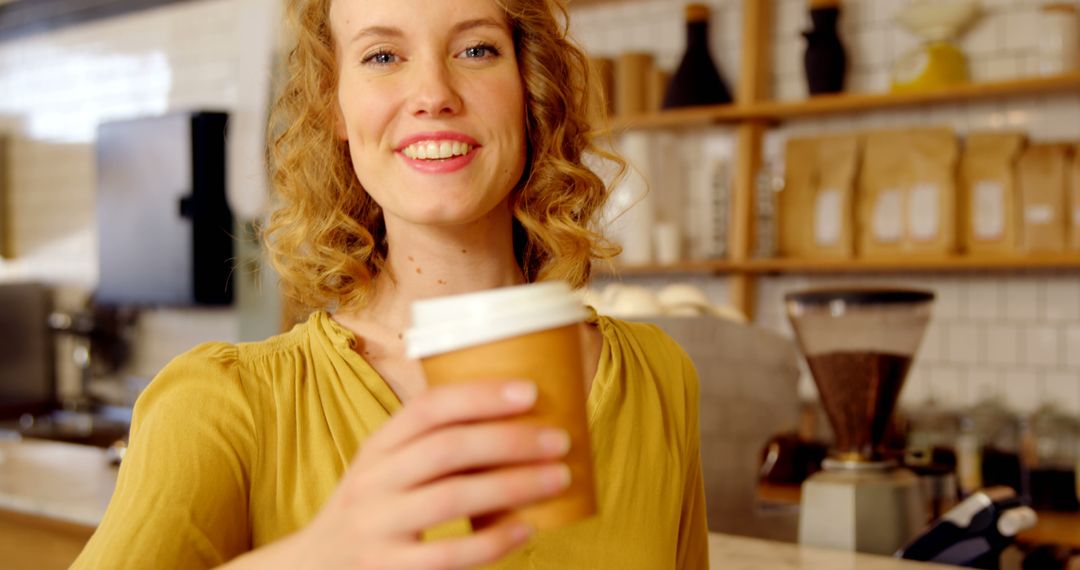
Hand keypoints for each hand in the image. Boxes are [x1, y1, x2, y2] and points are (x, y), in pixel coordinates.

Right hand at [287, 380, 570, 569]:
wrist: (316, 568)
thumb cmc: (375, 509)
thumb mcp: (386, 467)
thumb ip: (431, 445)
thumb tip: (516, 418)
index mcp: (378, 446)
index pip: (427, 409)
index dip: (479, 396)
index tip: (529, 391)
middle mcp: (374, 481)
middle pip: (446, 449)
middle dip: (510, 440)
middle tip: (559, 439)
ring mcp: (379, 527)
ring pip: (452, 498)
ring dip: (513, 484)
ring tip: (558, 476)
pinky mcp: (389, 569)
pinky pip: (448, 555)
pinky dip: (493, 540)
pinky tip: (528, 527)